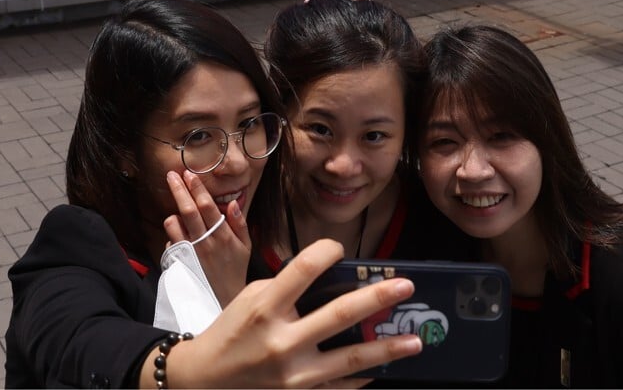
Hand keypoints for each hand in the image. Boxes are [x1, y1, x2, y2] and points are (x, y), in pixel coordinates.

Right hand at [155, 239, 422, 387]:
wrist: (206, 380)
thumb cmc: (231, 332)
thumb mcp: (249, 299)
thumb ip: (286, 289)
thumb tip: (330, 279)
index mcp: (264, 308)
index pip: (301, 269)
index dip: (325, 252)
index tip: (338, 247)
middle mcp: (281, 340)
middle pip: (338, 314)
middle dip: (376, 297)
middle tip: (405, 286)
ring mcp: (294, 374)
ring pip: (350, 358)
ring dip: (387, 348)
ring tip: (416, 340)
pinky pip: (341, 387)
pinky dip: (366, 376)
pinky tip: (385, 366)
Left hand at [164, 170, 250, 304]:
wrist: (223, 298)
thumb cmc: (235, 269)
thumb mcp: (245, 246)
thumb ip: (240, 223)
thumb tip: (233, 203)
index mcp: (223, 235)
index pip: (208, 206)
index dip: (197, 188)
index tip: (190, 174)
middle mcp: (205, 241)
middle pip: (188, 210)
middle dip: (179, 190)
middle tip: (171, 175)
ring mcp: (190, 252)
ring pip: (174, 223)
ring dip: (174, 213)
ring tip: (180, 213)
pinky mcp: (180, 261)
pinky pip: (169, 240)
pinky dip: (173, 234)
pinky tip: (181, 235)